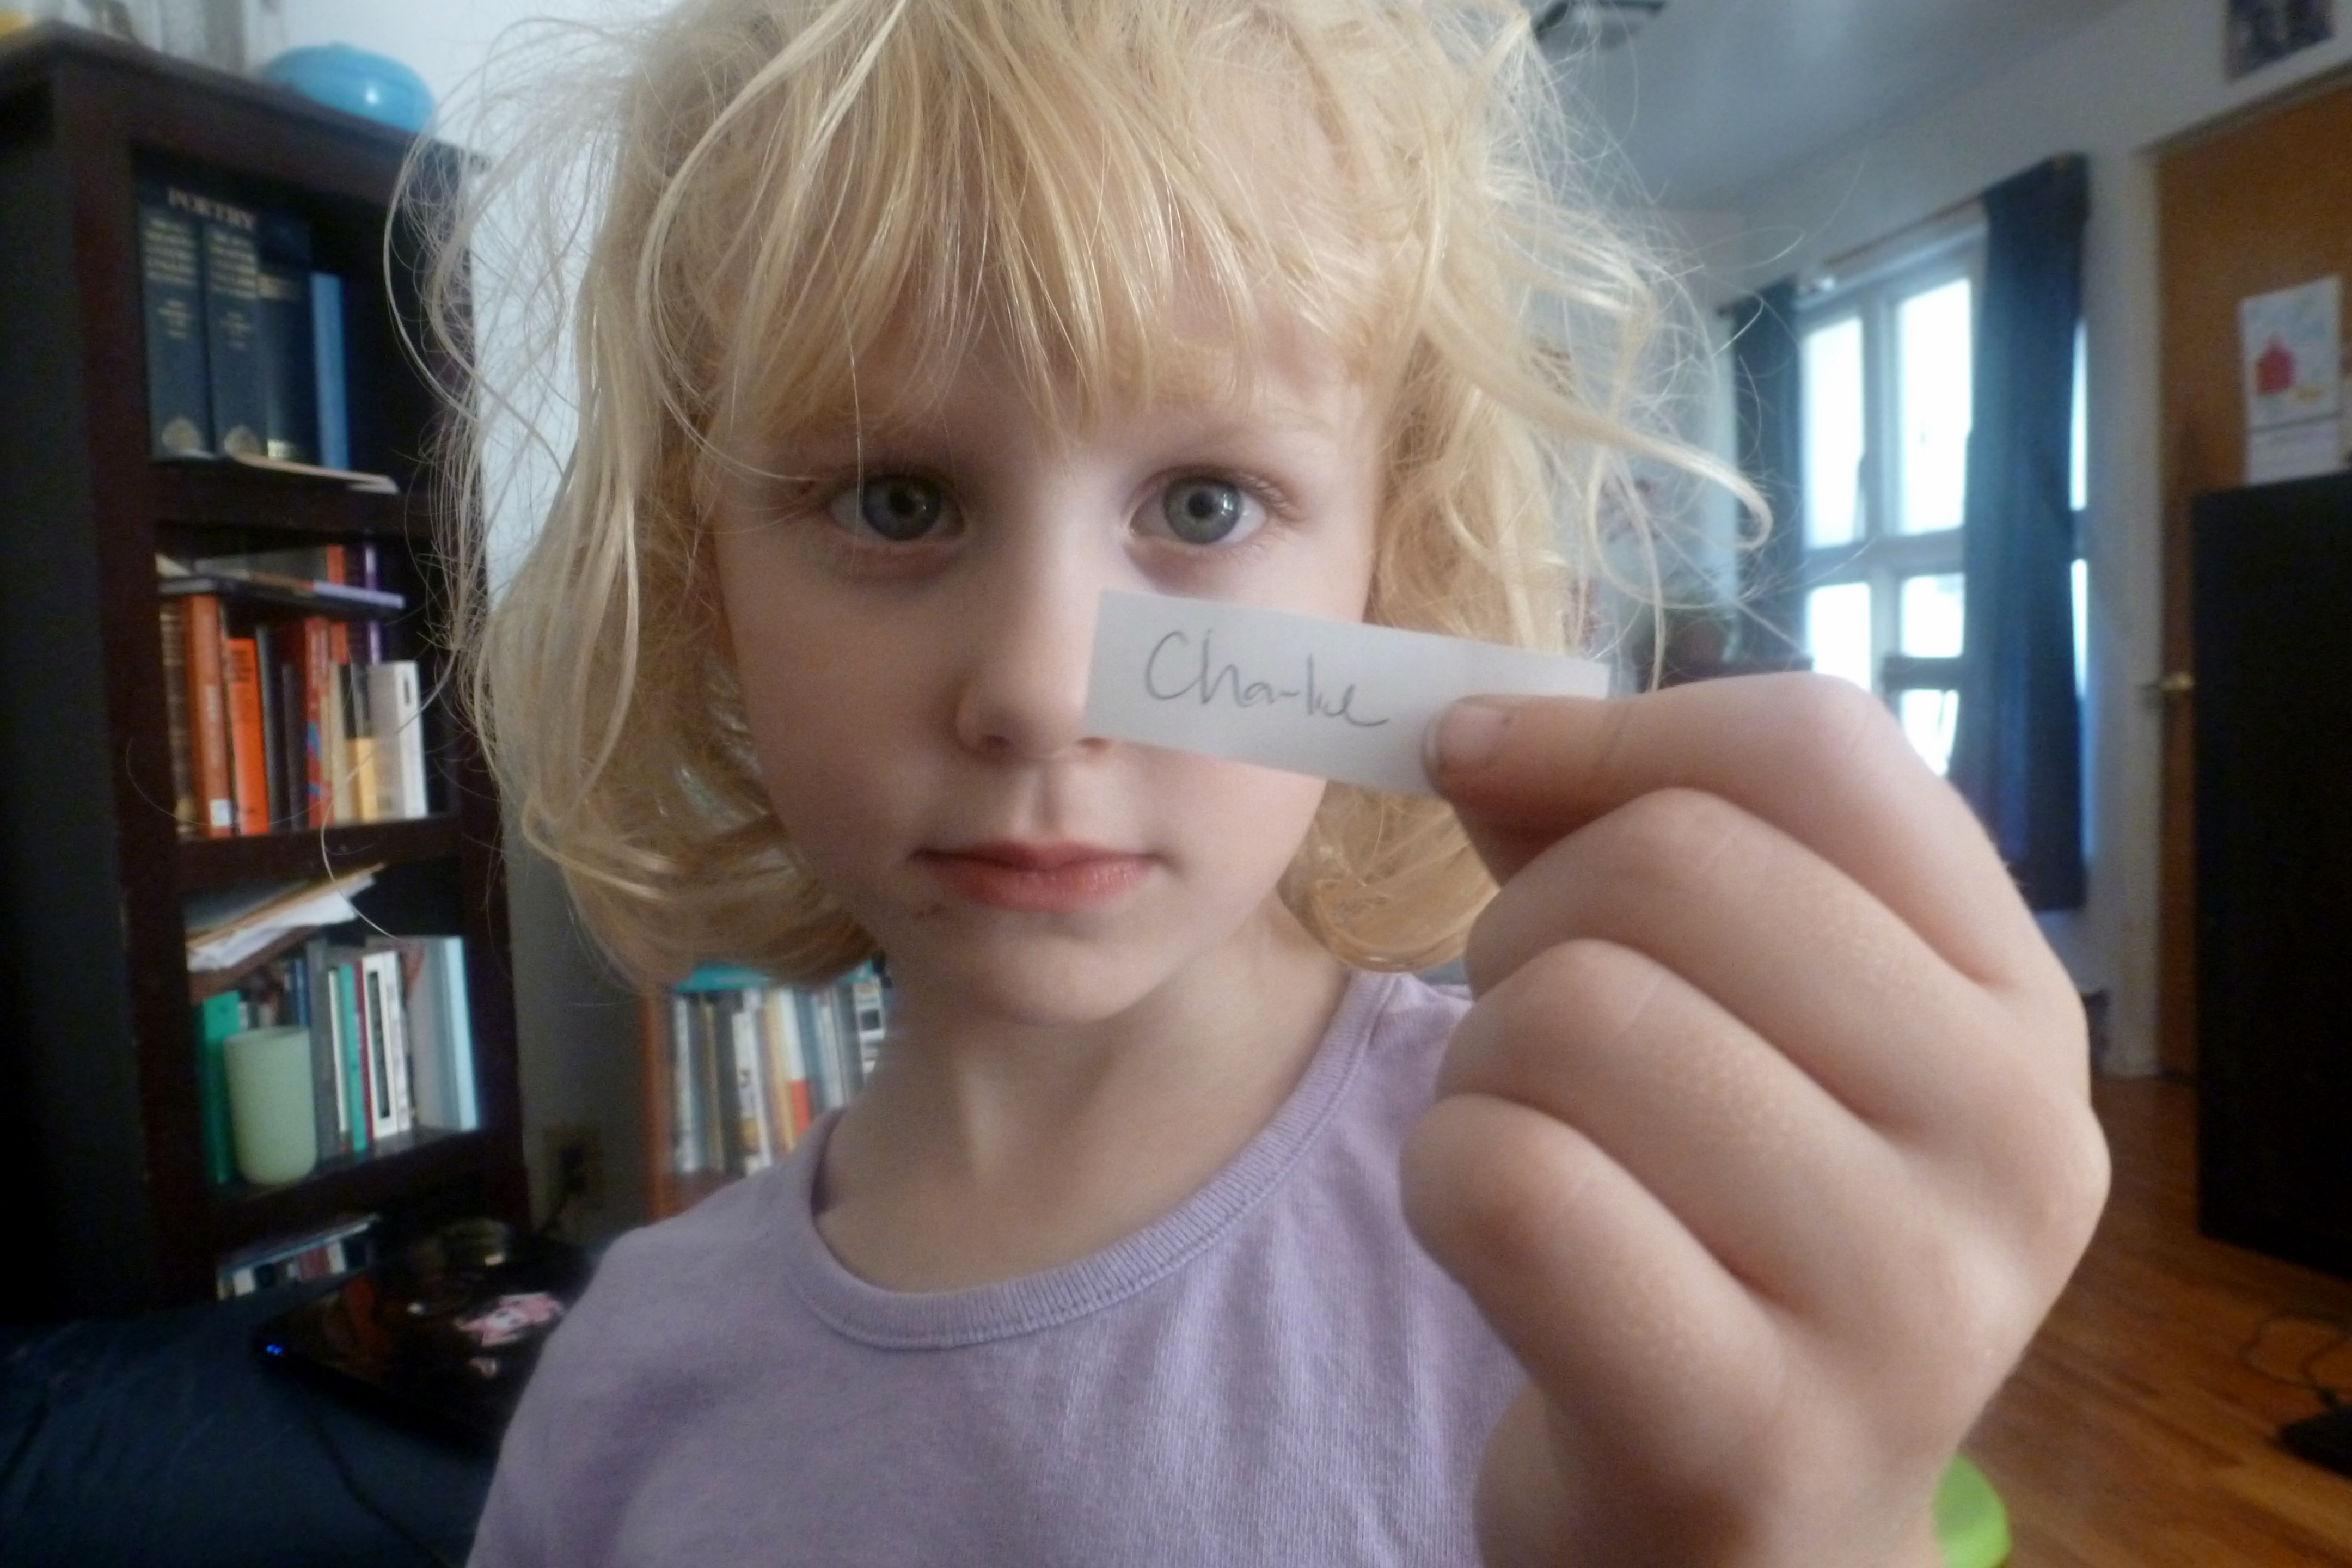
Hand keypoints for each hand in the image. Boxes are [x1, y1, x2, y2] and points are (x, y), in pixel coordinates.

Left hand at [1400, 676, 2108, 1567]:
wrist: (1741, 1534)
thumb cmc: (1713, 1231)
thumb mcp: (1730, 1020)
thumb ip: (1626, 839)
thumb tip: (1486, 723)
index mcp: (2018, 1009)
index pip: (1817, 750)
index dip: (1607, 732)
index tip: (1479, 761)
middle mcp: (2012, 1145)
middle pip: (1672, 868)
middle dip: (1524, 928)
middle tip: (1532, 1040)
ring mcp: (1905, 1305)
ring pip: (1570, 1017)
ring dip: (1474, 1066)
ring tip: (1529, 1144)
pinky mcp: (1745, 1434)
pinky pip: (1508, 1185)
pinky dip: (1438, 1180)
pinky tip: (1492, 1242)